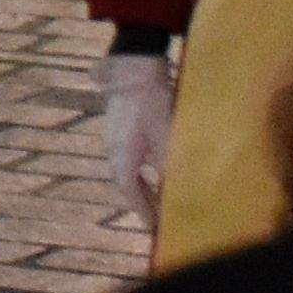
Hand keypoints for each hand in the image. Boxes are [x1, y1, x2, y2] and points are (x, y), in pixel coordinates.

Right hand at [103, 50, 175, 225]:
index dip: (143, 210)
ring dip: (142, 185)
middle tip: (157, 218)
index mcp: (122, 153)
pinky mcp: (121, 125)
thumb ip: (171, 162)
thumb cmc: (150, 99)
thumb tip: (179, 187)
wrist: (132, 65)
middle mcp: (113, 148)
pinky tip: (156, 166)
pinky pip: (130, 156)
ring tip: (158, 196)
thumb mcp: (165, 132)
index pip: (129, 190)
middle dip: (142, 200)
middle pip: (126, 182)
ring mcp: (114, 136)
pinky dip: (142, 169)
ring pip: (128, 169)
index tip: (154, 227)